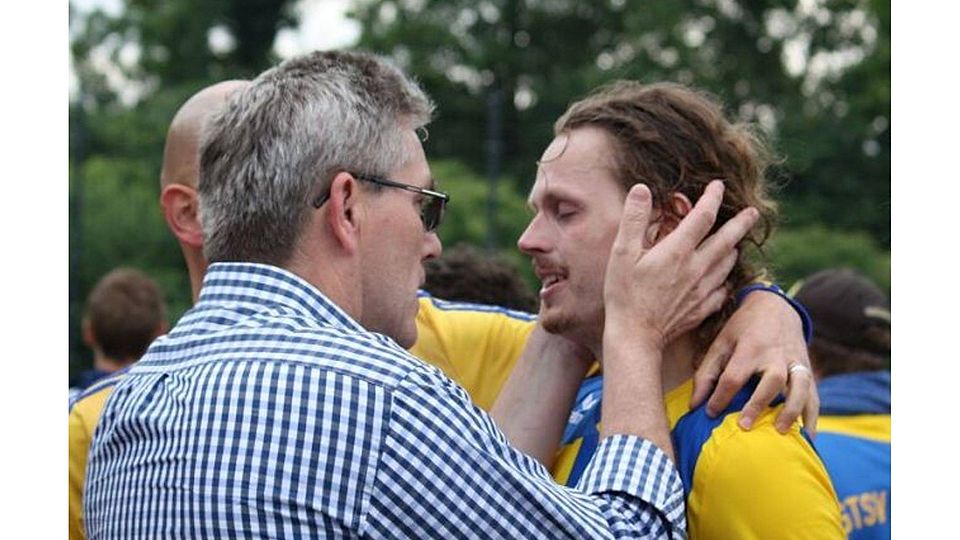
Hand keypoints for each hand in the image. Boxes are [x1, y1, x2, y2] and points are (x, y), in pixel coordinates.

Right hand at [603, 181, 759, 349]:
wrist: (636, 335)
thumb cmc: (624, 293)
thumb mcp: (621, 252)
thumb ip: (634, 218)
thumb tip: (641, 189)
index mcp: (678, 251)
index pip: (703, 216)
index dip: (712, 198)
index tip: (718, 186)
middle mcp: (696, 268)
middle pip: (727, 239)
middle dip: (742, 223)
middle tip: (753, 212)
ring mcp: (702, 290)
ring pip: (728, 264)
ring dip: (734, 249)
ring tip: (736, 243)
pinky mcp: (702, 308)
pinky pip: (723, 290)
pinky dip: (726, 279)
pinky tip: (723, 278)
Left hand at [690, 289, 819, 435]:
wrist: (776, 307)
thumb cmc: (743, 330)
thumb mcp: (721, 343)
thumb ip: (707, 373)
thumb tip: (695, 405)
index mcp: (750, 347)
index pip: (734, 375)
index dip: (720, 396)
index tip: (709, 413)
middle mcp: (776, 355)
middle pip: (772, 380)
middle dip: (758, 403)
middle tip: (744, 426)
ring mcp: (796, 362)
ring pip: (800, 387)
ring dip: (792, 410)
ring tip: (781, 433)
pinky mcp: (808, 370)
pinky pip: (814, 395)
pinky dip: (812, 416)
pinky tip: (807, 438)